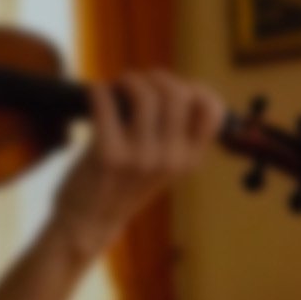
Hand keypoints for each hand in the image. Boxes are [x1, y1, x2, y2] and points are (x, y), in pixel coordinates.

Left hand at [52, 70, 225, 255]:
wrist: (88, 222)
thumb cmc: (122, 185)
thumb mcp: (162, 166)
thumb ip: (174, 134)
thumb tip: (175, 85)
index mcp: (190, 160)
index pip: (212, 110)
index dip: (194, 88)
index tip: (175, 86)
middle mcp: (171, 159)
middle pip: (178, 94)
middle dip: (157, 78)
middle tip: (138, 82)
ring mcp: (140, 158)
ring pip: (145, 95)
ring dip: (129, 80)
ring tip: (119, 85)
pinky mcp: (107, 155)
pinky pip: (105, 104)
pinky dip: (99, 91)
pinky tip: (96, 94)